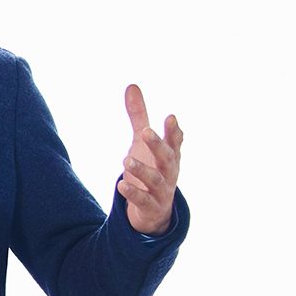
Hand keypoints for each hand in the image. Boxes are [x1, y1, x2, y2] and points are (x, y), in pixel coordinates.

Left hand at [115, 84, 184, 234]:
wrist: (155, 211)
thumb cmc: (151, 168)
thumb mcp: (143, 142)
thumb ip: (139, 116)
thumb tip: (132, 85)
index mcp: (169, 155)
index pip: (174, 141)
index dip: (173, 131)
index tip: (170, 117)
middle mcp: (169, 172)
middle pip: (167, 158)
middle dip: (157, 145)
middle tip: (145, 132)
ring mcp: (161, 190)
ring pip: (155, 180)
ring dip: (142, 170)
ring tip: (125, 159)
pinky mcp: (150, 207)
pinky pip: (142, 200)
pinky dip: (133, 193)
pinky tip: (120, 184)